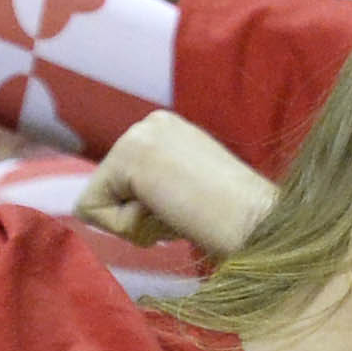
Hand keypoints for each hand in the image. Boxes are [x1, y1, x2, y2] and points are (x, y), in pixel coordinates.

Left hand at [77, 110, 278, 255]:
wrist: (260, 225)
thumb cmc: (237, 224)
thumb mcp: (190, 193)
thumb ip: (159, 188)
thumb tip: (122, 204)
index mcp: (167, 130)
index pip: (122, 183)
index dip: (149, 211)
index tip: (190, 208)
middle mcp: (149, 123)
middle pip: (105, 191)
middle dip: (139, 217)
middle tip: (186, 214)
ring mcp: (138, 135)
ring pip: (98, 202)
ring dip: (136, 224)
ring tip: (181, 213)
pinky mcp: (128, 157)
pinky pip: (91, 211)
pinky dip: (126, 227)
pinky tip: (168, 212)